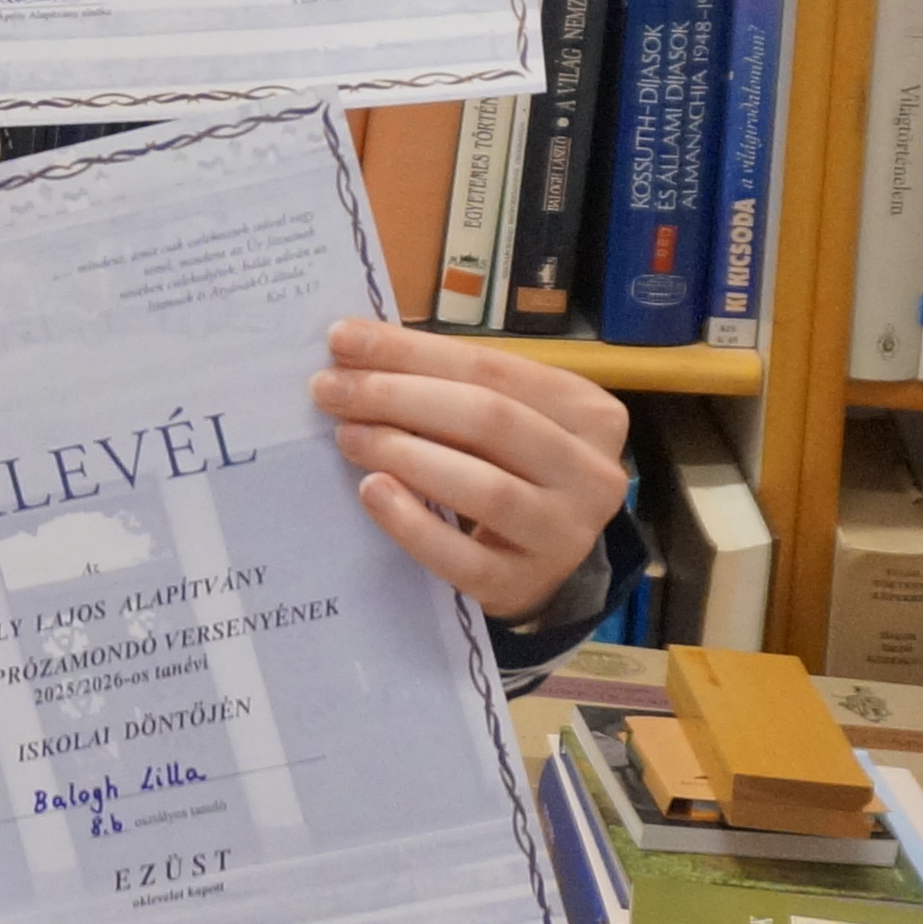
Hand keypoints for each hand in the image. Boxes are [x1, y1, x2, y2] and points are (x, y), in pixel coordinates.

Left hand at [312, 317, 627, 620]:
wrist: (535, 561)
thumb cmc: (507, 468)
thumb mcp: (498, 418)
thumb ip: (446, 383)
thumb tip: (352, 345)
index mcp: (590, 413)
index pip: (493, 367)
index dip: (413, 351)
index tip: (342, 338)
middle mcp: (591, 473)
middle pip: (489, 419)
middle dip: (399, 396)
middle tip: (330, 388)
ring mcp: (564, 535)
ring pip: (485, 487)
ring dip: (404, 453)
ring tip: (347, 436)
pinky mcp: (524, 585)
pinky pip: (462, 557)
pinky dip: (411, 523)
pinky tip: (371, 491)